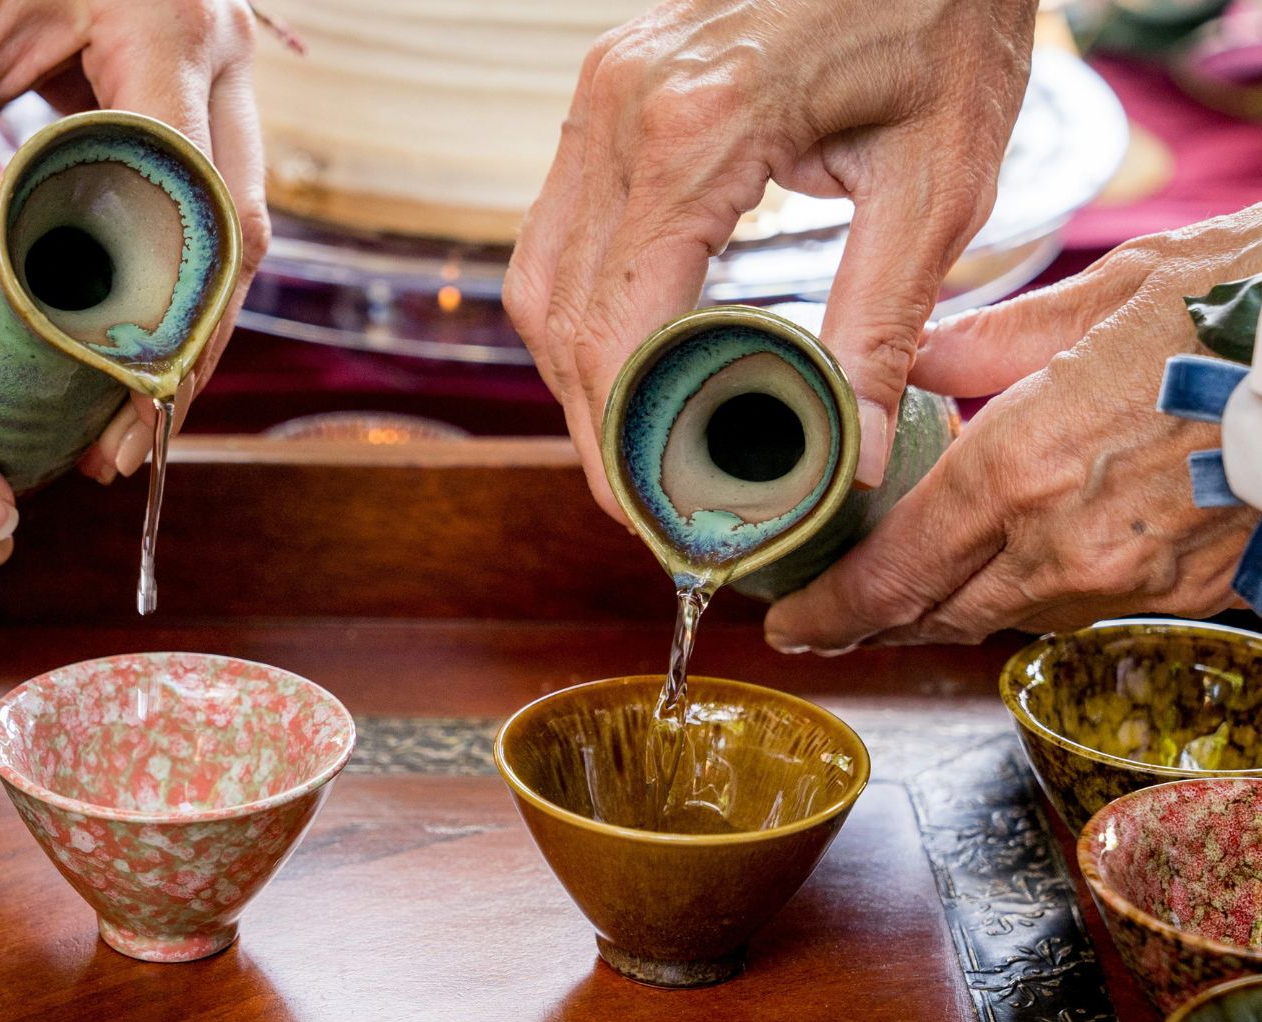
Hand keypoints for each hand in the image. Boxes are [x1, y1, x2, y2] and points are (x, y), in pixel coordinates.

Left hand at [0, 0, 269, 482]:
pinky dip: (172, 278)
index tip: (121, 398)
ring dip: (190, 324)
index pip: (195, 196)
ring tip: (130, 415)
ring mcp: (220, 75)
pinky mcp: (198, 95)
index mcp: (167, 28)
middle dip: (190, 346)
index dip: (171, 311)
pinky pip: (207, 204)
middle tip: (128, 438)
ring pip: (236, 227)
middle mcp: (219, 56)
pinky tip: (126, 340)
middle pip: (237, 232)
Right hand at [503, 0, 1036, 519]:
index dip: (622, 438)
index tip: (654, 513)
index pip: (615, 325)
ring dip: (575, 370)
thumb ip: (881, 323)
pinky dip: (581, 306)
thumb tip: (855, 454)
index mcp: (699, 132)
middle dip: (593, 422)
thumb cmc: (942, 19)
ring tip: (635, 440)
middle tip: (645, 497)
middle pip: (557, 312)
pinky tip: (632, 352)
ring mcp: (601, 93)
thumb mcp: (937, 178)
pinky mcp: (606, 91)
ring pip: (538, 274)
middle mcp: (622, 108)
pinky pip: (558, 227)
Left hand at [764, 208, 1261, 651]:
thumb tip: (921, 361)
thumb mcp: (1103, 292)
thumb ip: (990, 343)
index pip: (894, 572)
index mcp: (1023, 468)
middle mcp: (1067, 543)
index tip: (787, 625)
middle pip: (938, 614)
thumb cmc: (1241, 302)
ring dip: (947, 610)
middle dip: (871, 623)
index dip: (829, 612)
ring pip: (1005, 617)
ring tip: (899, 594)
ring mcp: (1133, 576)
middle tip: (823, 622)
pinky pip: (1077, 606)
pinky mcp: (1188, 588)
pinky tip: (1006, 570)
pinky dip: (1026, 595)